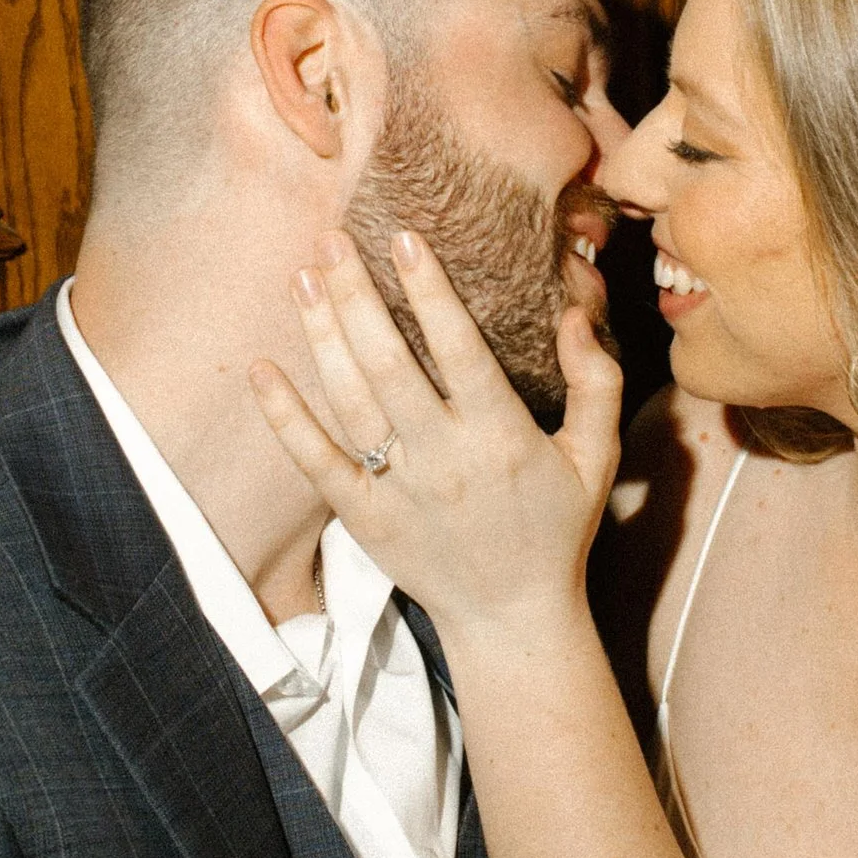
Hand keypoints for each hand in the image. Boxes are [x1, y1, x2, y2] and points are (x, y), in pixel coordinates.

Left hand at [248, 230, 623, 642]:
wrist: (512, 618)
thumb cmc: (555, 527)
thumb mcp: (596, 456)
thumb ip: (596, 382)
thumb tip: (574, 316)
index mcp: (500, 437)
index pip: (459, 350)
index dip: (430, 293)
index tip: (405, 239)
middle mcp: (443, 458)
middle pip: (389, 365)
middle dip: (356, 297)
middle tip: (331, 239)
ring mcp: (397, 489)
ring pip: (349, 401)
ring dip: (321, 336)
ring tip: (302, 277)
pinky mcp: (363, 517)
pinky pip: (315, 460)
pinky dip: (284, 416)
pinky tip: (261, 369)